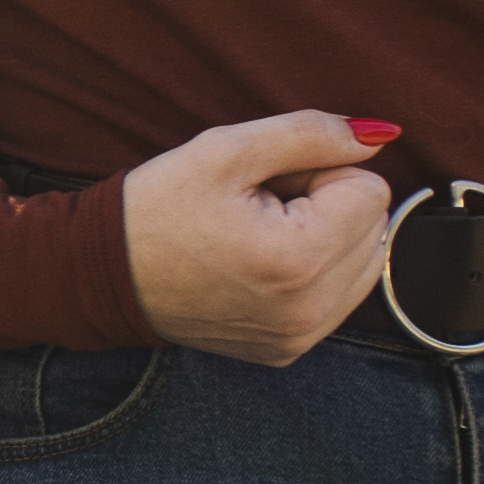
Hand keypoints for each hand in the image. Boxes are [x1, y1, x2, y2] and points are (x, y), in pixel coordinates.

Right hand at [120, 108, 402, 365]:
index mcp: (298, 258)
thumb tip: (380, 135)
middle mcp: (309, 309)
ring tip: (259, 238)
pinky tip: (259, 267)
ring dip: (325, 241)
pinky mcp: (288, 350)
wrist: (102, 275)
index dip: (319, 172)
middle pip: (374, 228)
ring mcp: (299, 337)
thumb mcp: (227, 149)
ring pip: (364, 263)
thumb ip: (312, 134)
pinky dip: (312, 274)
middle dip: (327, 207)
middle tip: (259, 209)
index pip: (371, 189)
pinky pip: (338, 297)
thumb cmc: (158, 207)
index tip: (265, 185)